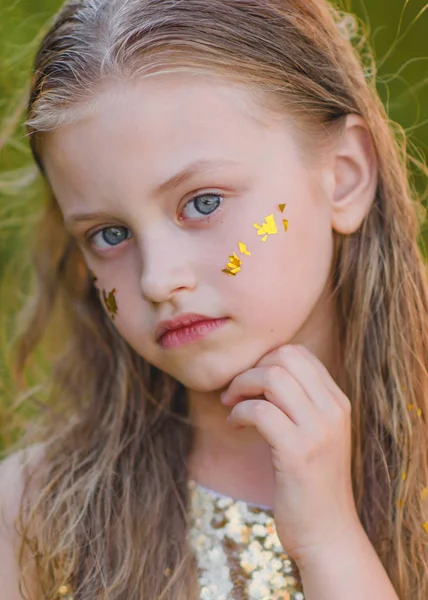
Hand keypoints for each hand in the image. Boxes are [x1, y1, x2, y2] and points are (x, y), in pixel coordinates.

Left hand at [221, 344, 361, 563]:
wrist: (327, 533)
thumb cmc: (312, 483)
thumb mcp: (315, 434)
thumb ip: (300, 402)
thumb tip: (260, 371)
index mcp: (337, 402)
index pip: (299, 354)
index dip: (265, 359)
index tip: (249, 381)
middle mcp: (333, 410)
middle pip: (285, 357)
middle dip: (251, 368)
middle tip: (234, 391)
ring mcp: (318, 430)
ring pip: (272, 377)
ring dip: (241, 386)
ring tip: (231, 405)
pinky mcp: (297, 452)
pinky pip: (259, 411)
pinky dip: (238, 413)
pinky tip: (234, 426)